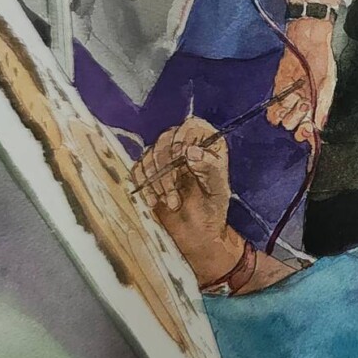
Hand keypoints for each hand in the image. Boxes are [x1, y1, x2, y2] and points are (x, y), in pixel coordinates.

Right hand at [131, 118, 240, 286]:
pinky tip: (155, 202)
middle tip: (175, 195)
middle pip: (166, 139)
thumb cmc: (213, 208)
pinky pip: (139, 169)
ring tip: (172, 203)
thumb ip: (209, 168)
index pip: (190, 125)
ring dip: (157, 181)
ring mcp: (165, 157)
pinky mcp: (150, 171)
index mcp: (208, 143)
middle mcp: (185, 145)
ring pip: (150, 155)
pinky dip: (145, 186)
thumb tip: (191, 151)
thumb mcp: (218, 189)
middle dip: (168, 169)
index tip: (179, 157)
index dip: (182, 138)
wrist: (198, 232)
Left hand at [267, 19, 336, 142]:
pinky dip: (276, 111)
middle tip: (304, 105)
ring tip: (295, 101)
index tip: (306, 132)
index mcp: (318, 106)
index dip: (307, 134)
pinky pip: (273, 110)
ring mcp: (290, 100)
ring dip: (288, 115)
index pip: (310, 129)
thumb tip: (318, 125)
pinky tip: (283, 103)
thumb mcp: (328, 83)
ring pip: (283, 120)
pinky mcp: (278, 92)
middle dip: (299, 120)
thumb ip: (323, 105)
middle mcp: (303, 105)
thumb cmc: (323, 60)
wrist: (308, 41)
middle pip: (296, 126)